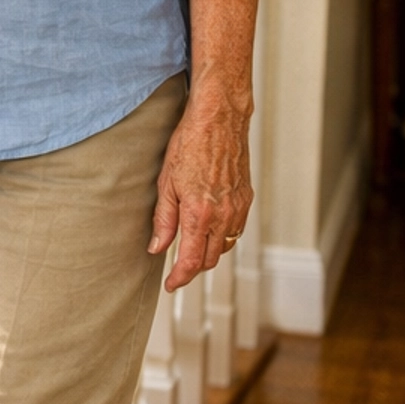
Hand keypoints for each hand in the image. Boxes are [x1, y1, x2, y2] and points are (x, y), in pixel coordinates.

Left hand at [148, 91, 251, 290]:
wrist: (219, 119)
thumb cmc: (190, 143)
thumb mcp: (167, 182)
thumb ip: (164, 220)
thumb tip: (157, 247)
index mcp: (200, 214)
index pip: (191, 261)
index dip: (180, 278)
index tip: (171, 284)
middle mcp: (223, 215)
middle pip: (210, 259)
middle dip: (193, 268)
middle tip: (177, 268)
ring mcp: (238, 208)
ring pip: (225, 246)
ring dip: (208, 253)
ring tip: (191, 249)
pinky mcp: (246, 199)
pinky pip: (236, 230)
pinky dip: (222, 237)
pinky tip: (210, 230)